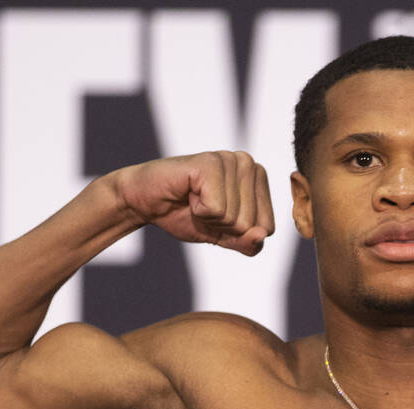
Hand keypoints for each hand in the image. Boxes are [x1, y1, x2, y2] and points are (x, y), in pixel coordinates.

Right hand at [114, 151, 274, 255]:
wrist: (146, 202)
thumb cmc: (185, 214)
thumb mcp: (224, 236)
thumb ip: (247, 243)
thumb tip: (261, 236)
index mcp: (258, 179)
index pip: (267, 227)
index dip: (237, 233)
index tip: (217, 215)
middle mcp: (248, 163)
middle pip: (251, 224)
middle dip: (222, 225)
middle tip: (202, 206)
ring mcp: (230, 160)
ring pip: (234, 217)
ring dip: (208, 217)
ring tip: (194, 198)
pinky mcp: (210, 163)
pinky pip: (216, 208)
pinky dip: (198, 210)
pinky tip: (188, 193)